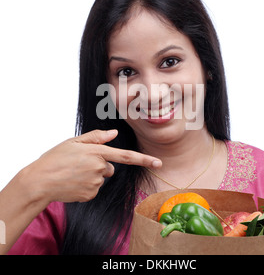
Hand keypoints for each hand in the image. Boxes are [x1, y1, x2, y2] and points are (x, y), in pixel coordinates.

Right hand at [24, 129, 161, 202]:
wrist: (40, 181)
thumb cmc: (55, 158)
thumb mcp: (74, 142)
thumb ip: (96, 137)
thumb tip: (113, 134)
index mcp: (97, 152)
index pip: (126, 156)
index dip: (144, 159)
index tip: (159, 163)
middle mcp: (99, 168)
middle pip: (110, 167)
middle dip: (101, 165)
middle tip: (80, 164)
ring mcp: (95, 183)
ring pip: (102, 178)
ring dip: (92, 175)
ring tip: (74, 173)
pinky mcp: (90, 195)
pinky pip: (94, 189)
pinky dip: (87, 186)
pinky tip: (74, 183)